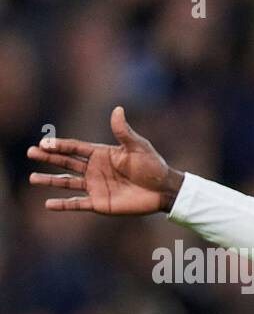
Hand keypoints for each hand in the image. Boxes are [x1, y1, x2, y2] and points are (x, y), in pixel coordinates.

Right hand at [27, 106, 183, 213]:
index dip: (59, 146)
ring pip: (67, 182)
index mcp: (101, 154)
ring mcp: (96, 186)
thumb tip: (117, 109)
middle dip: (48, 158)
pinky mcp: (100, 202)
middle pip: (66, 162)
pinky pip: (78, 203)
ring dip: (50, 181)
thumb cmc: (153, 166)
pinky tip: (48, 204)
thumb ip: (123, 131)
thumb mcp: (138, 147)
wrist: (164, 190)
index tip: (43, 144)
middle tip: (30, 153)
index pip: (75, 148)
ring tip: (32, 178)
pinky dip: (63, 205)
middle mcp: (95, 169)